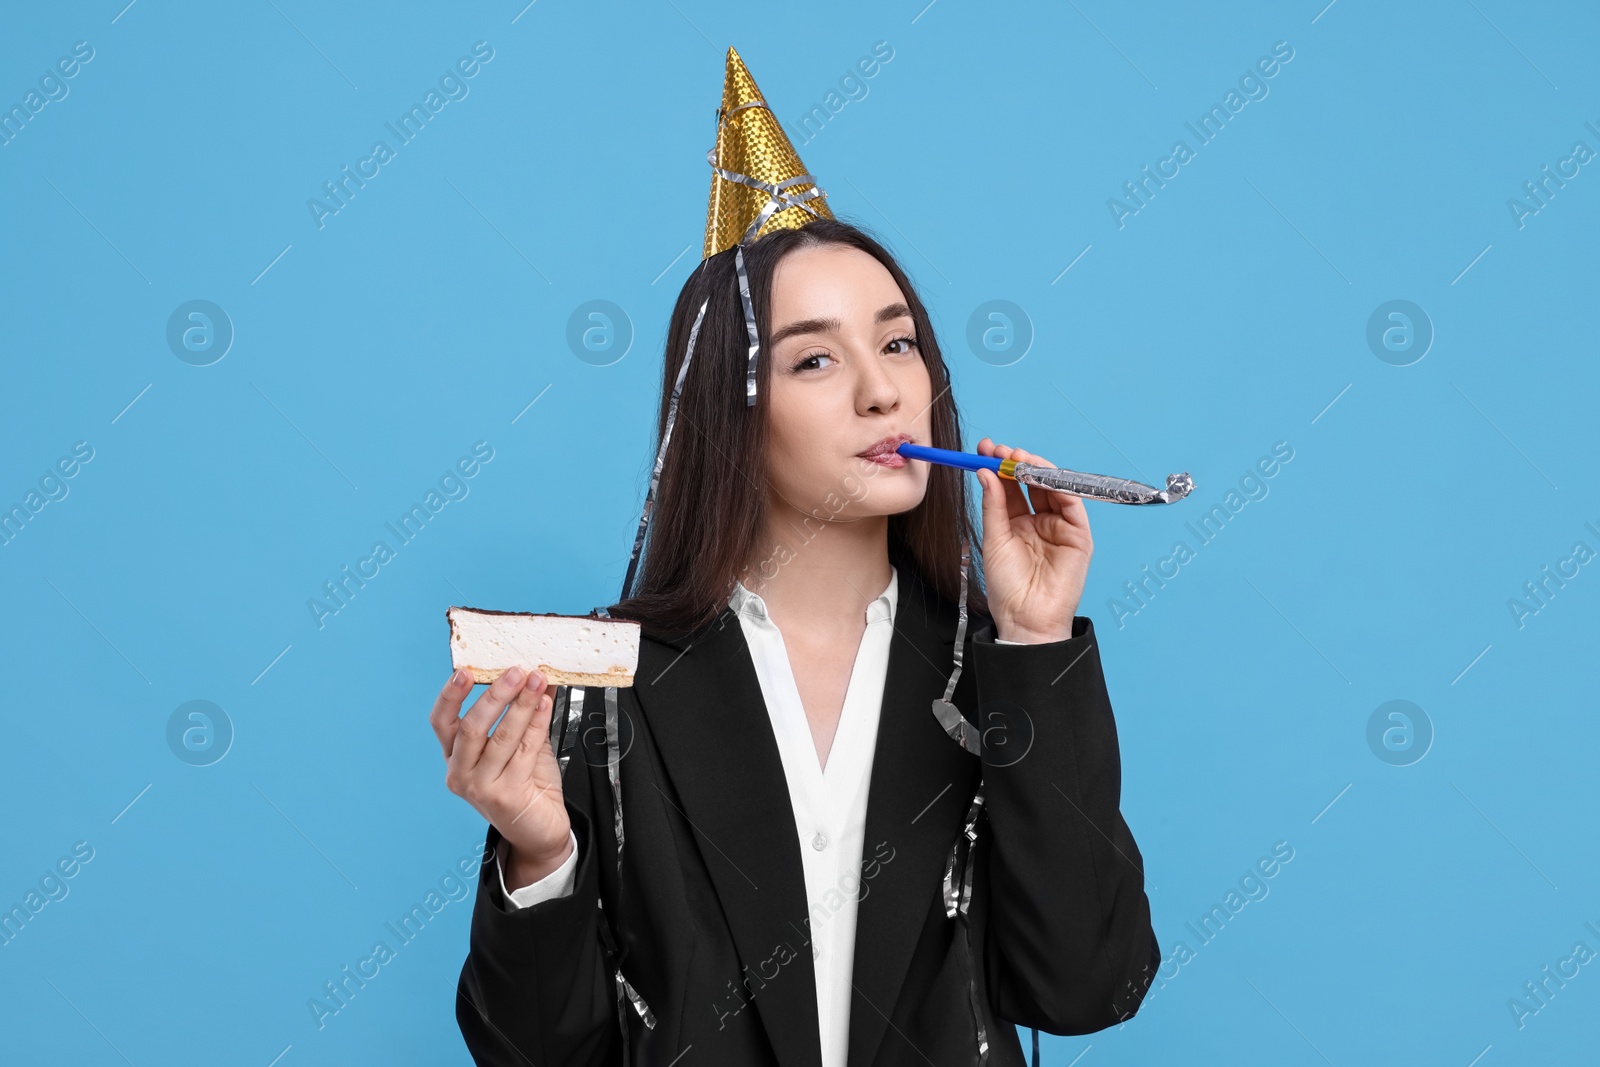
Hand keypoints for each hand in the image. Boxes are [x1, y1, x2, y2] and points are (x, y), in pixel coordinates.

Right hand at [431, 666, 572, 887]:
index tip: (464, 670)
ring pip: (500, 737)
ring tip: (537, 681)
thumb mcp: (522, 743)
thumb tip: (537, 675)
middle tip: (516, 671)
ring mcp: (481, 787)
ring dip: (521, 705)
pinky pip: (524, 751)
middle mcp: (461, 773)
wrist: (540, 832)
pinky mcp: (505, 796)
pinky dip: (536, 724)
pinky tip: (545, 705)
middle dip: (495, 694)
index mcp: (456, 757)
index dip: (450, 695)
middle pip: (470, 726)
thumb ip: (525, 712)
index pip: (441, 722)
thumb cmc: (527, 787)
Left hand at [975, 437, 1092, 642]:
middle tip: (1000, 450)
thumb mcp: (994, 540)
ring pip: (1052, 488)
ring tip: (1016, 458)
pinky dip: (1058, 485)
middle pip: (1031, 483)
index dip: (999, 467)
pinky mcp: (1078, 536)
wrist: (1025, 619)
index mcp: (1017, 523)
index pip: (1010, 487)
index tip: (984, 450)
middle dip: (1016, 462)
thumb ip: (993, 506)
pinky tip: (1039, 475)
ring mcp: (1060, 527)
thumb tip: (987, 473)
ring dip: (1036, 469)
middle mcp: (1040, 521)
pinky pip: (1071, 503)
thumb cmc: (1007, 587)